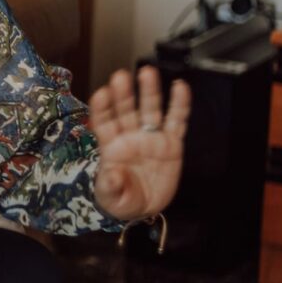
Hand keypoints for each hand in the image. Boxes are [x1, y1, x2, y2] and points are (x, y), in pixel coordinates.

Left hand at [86, 66, 189, 221]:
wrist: (144, 209)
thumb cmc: (122, 198)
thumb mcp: (111, 197)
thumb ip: (110, 186)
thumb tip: (111, 176)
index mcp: (111, 146)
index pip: (103, 122)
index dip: (102, 108)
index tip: (101, 94)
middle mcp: (130, 137)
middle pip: (126, 110)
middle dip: (123, 94)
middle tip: (121, 77)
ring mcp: (151, 138)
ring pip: (150, 110)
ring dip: (149, 91)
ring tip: (147, 73)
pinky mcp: (172, 143)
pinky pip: (177, 121)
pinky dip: (179, 104)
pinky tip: (180, 87)